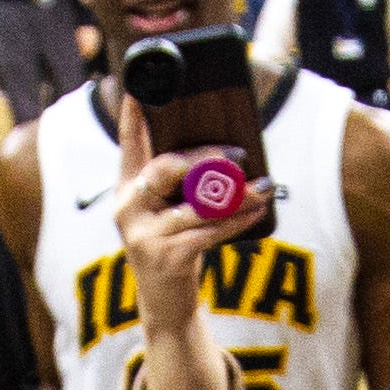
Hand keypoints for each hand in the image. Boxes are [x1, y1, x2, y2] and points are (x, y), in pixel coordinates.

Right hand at [107, 94, 255, 389]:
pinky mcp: (165, 258)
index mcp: (126, 188)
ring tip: (263, 187)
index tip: (143, 84)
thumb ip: (186, 183)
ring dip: (233, 194)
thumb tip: (228, 151)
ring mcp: (142, 234)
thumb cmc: (175, 246)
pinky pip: (208, 232)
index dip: (135, 113)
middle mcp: (126, 207)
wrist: (165, 305)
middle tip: (238, 152)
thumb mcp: (172, 210)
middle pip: (164, 167)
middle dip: (204, 157)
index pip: (129, 142)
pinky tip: (258, 211)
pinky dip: (237, 221)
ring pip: (193, 204)